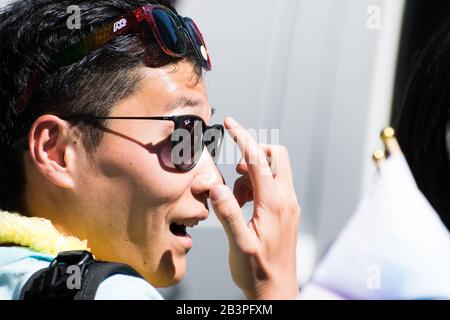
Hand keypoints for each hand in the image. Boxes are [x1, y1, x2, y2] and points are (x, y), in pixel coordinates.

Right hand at [210, 117, 299, 299]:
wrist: (277, 291)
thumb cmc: (258, 272)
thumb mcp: (239, 244)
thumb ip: (228, 213)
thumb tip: (216, 187)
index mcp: (273, 203)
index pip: (258, 160)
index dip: (243, 138)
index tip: (231, 124)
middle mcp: (285, 200)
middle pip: (276, 157)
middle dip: (253, 154)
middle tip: (235, 173)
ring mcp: (288, 206)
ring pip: (273, 171)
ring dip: (252, 174)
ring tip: (236, 199)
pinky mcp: (286, 212)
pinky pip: (274, 186)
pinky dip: (257, 186)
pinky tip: (244, 205)